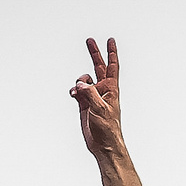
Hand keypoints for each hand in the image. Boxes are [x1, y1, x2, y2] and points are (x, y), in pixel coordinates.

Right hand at [71, 36, 123, 160]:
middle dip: (94, 54)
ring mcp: (93, 97)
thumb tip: (79, 85)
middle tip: (89, 40)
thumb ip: (90, 94)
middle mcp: (102, 90)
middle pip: (98, 67)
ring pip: (84, 80)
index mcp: (111, 89)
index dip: (111, 52)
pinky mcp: (84, 104)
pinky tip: (73, 94)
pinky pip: (77, 91)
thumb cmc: (108, 128)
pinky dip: (74, 90)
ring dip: (79, 81)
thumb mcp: (100, 108)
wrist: (103, 144)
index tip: (110, 40)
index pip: (112, 66)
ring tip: (77, 90)